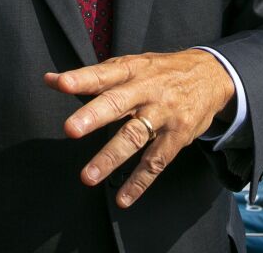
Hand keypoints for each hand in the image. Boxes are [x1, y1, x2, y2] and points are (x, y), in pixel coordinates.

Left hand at [44, 50, 234, 208]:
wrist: (212, 75)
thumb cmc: (161, 71)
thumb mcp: (133, 64)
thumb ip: (94, 75)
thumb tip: (50, 80)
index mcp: (134, 69)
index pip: (105, 73)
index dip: (83, 78)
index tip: (60, 83)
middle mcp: (148, 91)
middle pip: (119, 103)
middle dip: (94, 116)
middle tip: (70, 129)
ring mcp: (164, 115)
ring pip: (135, 137)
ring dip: (110, 158)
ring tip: (87, 176)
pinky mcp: (178, 137)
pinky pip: (156, 162)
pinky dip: (139, 182)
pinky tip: (123, 198)